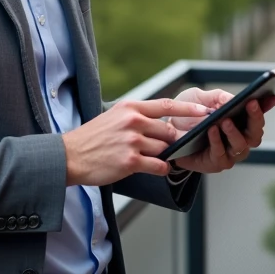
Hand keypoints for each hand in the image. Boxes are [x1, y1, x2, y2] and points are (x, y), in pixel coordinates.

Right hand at [62, 98, 210, 185]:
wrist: (70, 156)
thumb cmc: (93, 138)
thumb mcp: (114, 116)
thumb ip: (138, 116)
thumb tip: (164, 121)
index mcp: (130, 107)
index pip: (167, 105)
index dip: (189, 108)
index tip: (204, 111)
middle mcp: (133, 122)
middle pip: (169, 130)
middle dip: (175, 139)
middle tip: (177, 145)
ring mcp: (132, 141)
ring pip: (165, 148)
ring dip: (166, 156)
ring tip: (157, 158)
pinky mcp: (130, 161)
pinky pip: (159, 165)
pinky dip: (162, 168)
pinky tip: (157, 169)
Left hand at [169, 87, 274, 173]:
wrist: (168, 132)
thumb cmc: (189, 114)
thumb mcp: (200, 98)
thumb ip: (217, 97)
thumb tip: (231, 99)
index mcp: (241, 122)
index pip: (258, 114)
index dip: (266, 106)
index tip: (270, 96)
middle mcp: (241, 139)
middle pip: (255, 133)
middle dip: (255, 118)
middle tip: (250, 104)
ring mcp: (231, 153)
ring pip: (241, 145)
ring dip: (234, 132)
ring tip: (225, 120)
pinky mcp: (216, 163)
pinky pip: (220, 154)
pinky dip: (217, 141)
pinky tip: (212, 130)